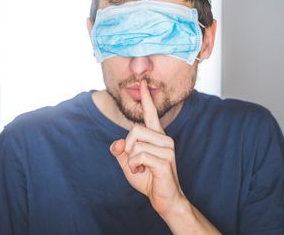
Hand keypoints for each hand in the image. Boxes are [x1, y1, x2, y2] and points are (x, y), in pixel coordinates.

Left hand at [109, 80, 183, 215]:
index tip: (142, 82)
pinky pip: (138, 156)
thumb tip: (116, 143)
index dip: (146, 98)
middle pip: (134, 129)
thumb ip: (120, 150)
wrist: (164, 199)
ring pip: (135, 144)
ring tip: (140, 168)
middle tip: (133, 161)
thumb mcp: (128, 162)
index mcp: (157, 136)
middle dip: (127, 147)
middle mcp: (164, 139)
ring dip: (130, 160)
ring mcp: (167, 149)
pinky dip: (134, 166)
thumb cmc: (148, 179)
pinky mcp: (165, 160)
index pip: (151, 113)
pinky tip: (142, 172)